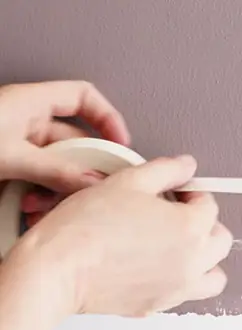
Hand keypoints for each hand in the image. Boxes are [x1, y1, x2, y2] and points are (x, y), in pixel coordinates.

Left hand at [0, 80, 129, 226]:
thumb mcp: (9, 156)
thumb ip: (55, 171)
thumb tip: (93, 184)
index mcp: (29, 103)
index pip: (83, 98)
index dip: (108, 118)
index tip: (121, 145)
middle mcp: (24, 121)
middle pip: (75, 140)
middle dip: (83, 168)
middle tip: (95, 188)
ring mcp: (15, 145)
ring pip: (57, 166)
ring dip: (59, 189)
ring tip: (50, 205)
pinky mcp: (6, 168)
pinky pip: (37, 181)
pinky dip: (40, 198)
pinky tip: (31, 211)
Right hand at [9, 154, 233, 316]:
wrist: (59, 268)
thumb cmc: (87, 227)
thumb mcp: (129, 181)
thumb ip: (166, 170)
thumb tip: (186, 167)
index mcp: (191, 228)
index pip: (210, 206)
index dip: (192, 194)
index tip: (176, 194)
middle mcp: (193, 262)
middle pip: (220, 241)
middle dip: (205, 225)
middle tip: (178, 217)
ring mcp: (179, 288)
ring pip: (213, 276)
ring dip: (204, 260)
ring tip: (178, 247)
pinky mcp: (159, 305)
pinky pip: (185, 294)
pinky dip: (181, 282)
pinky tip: (157, 268)